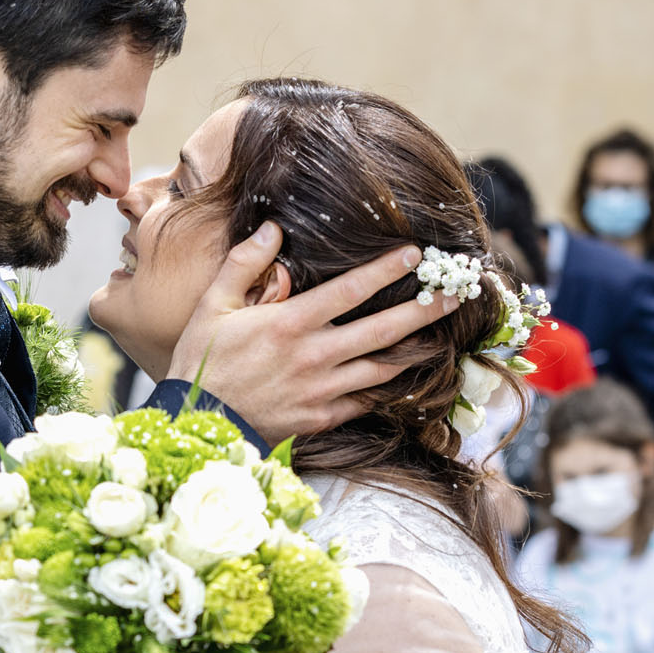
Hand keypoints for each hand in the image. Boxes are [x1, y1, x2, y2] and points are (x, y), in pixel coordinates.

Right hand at [167, 226, 458, 444]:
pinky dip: (390, 386)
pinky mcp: (323, 417)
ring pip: (384, 367)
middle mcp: (314, 356)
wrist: (198, 425)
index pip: (350, 290)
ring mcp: (322, 391)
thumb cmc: (202, 361)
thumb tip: (273, 228)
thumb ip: (244, 263)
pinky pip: (367, 400)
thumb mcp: (211, 304)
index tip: (415, 253)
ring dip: (417, 349)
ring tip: (443, 333)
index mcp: (290, 324)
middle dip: (423, 309)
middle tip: (455, 293)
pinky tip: (409, 374)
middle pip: (383, 330)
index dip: (386, 270)